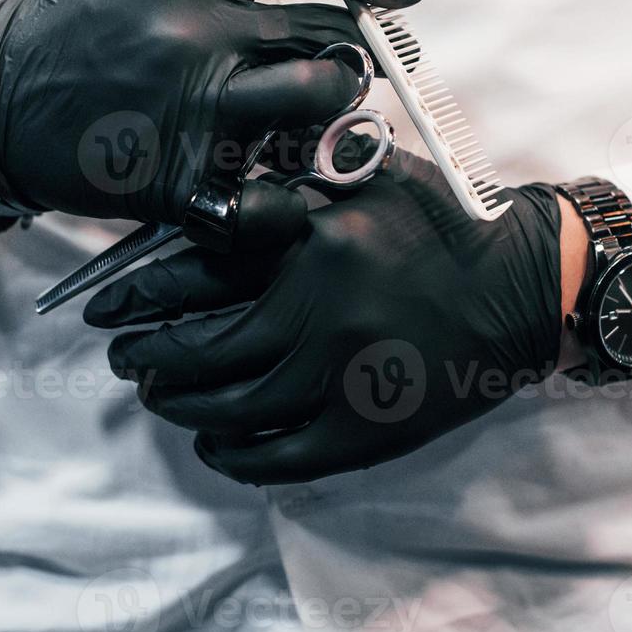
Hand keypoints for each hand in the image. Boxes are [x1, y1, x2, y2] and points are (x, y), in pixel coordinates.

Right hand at [0, 0, 425, 230]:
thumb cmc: (73, 13)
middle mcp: (190, 35)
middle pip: (326, 34)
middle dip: (357, 50)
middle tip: (352, 60)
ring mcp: (186, 111)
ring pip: (313, 103)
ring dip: (334, 108)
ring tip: (319, 110)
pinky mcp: (177, 181)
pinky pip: (270, 196)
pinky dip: (290, 198)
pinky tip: (282, 183)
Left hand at [82, 150, 564, 484]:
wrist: (526, 287)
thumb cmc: (447, 224)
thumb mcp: (372, 175)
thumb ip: (298, 176)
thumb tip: (219, 183)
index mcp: (316, 239)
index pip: (198, 270)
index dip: (137, 292)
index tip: (106, 304)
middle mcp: (321, 309)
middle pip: (200, 349)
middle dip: (145, 357)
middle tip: (123, 358)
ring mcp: (344, 375)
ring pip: (229, 407)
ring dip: (178, 405)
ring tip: (160, 394)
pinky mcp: (368, 427)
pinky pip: (278, 456)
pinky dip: (232, 454)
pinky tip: (213, 442)